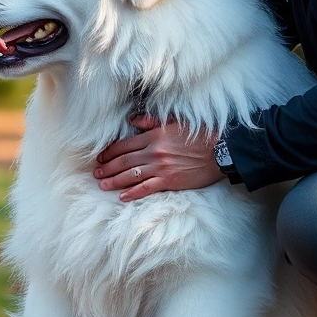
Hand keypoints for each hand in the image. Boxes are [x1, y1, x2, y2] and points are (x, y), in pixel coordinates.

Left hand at [93, 114, 223, 200]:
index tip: (101, 157)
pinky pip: (146, 188)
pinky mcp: (170, 181)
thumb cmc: (200, 134)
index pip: (124, 145)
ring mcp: (161, 168)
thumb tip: (132, 120)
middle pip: (124, 161)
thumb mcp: (174, 122)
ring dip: (114, 180)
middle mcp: (153, 152)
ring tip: (102, 184)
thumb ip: (150, 121)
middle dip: (108, 167)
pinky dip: (133, 193)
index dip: (110, 152)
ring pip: (131, 175)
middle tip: (96, 172)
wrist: (220, 149)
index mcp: (153, 136)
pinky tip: (122, 196)